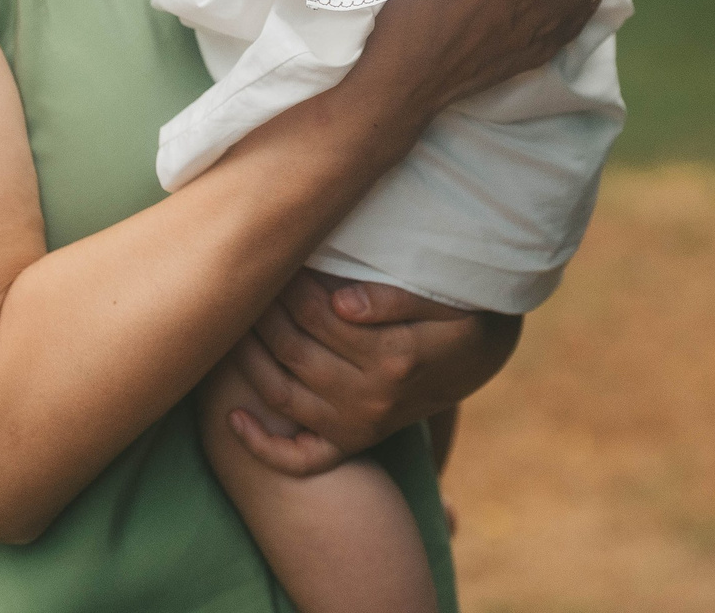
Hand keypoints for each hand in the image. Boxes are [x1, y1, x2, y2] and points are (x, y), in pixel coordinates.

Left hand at [219, 272, 518, 474]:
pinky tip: (233, 417)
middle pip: (292, 349)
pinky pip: (300, 457)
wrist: (481, 357)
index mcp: (393, 358)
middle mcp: (371, 400)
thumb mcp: (443, 300)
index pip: (317, 314)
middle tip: (250, 281)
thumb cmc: (460, 315)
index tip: (277, 256)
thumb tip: (340, 302)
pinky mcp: (352, 442)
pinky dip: (262, 445)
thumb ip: (394, 299)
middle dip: (263, 311)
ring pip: (281, 395)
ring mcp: (358, 426)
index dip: (289, 283)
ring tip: (233, 321)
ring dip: (247, 359)